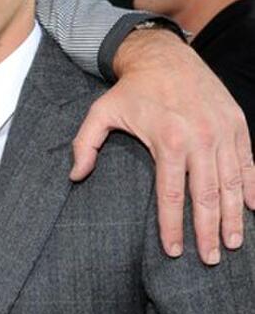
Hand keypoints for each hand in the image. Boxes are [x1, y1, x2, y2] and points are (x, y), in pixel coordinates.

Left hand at [70, 28, 254, 264]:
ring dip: (233, 217)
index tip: (173, 252)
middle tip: (210, 260)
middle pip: (207, 196)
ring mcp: (222, 131)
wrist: (165, 54)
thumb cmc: (132, 89)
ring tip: (233, 245)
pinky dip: (251, 187)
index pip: (173, 196)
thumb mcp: (101, 113)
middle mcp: (200, 138)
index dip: (173, 227)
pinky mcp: (236, 123)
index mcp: (168, 141)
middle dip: (208, 232)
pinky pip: (247, 161)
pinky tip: (251, 210)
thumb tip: (75, 176)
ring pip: (231, 183)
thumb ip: (85, 145)